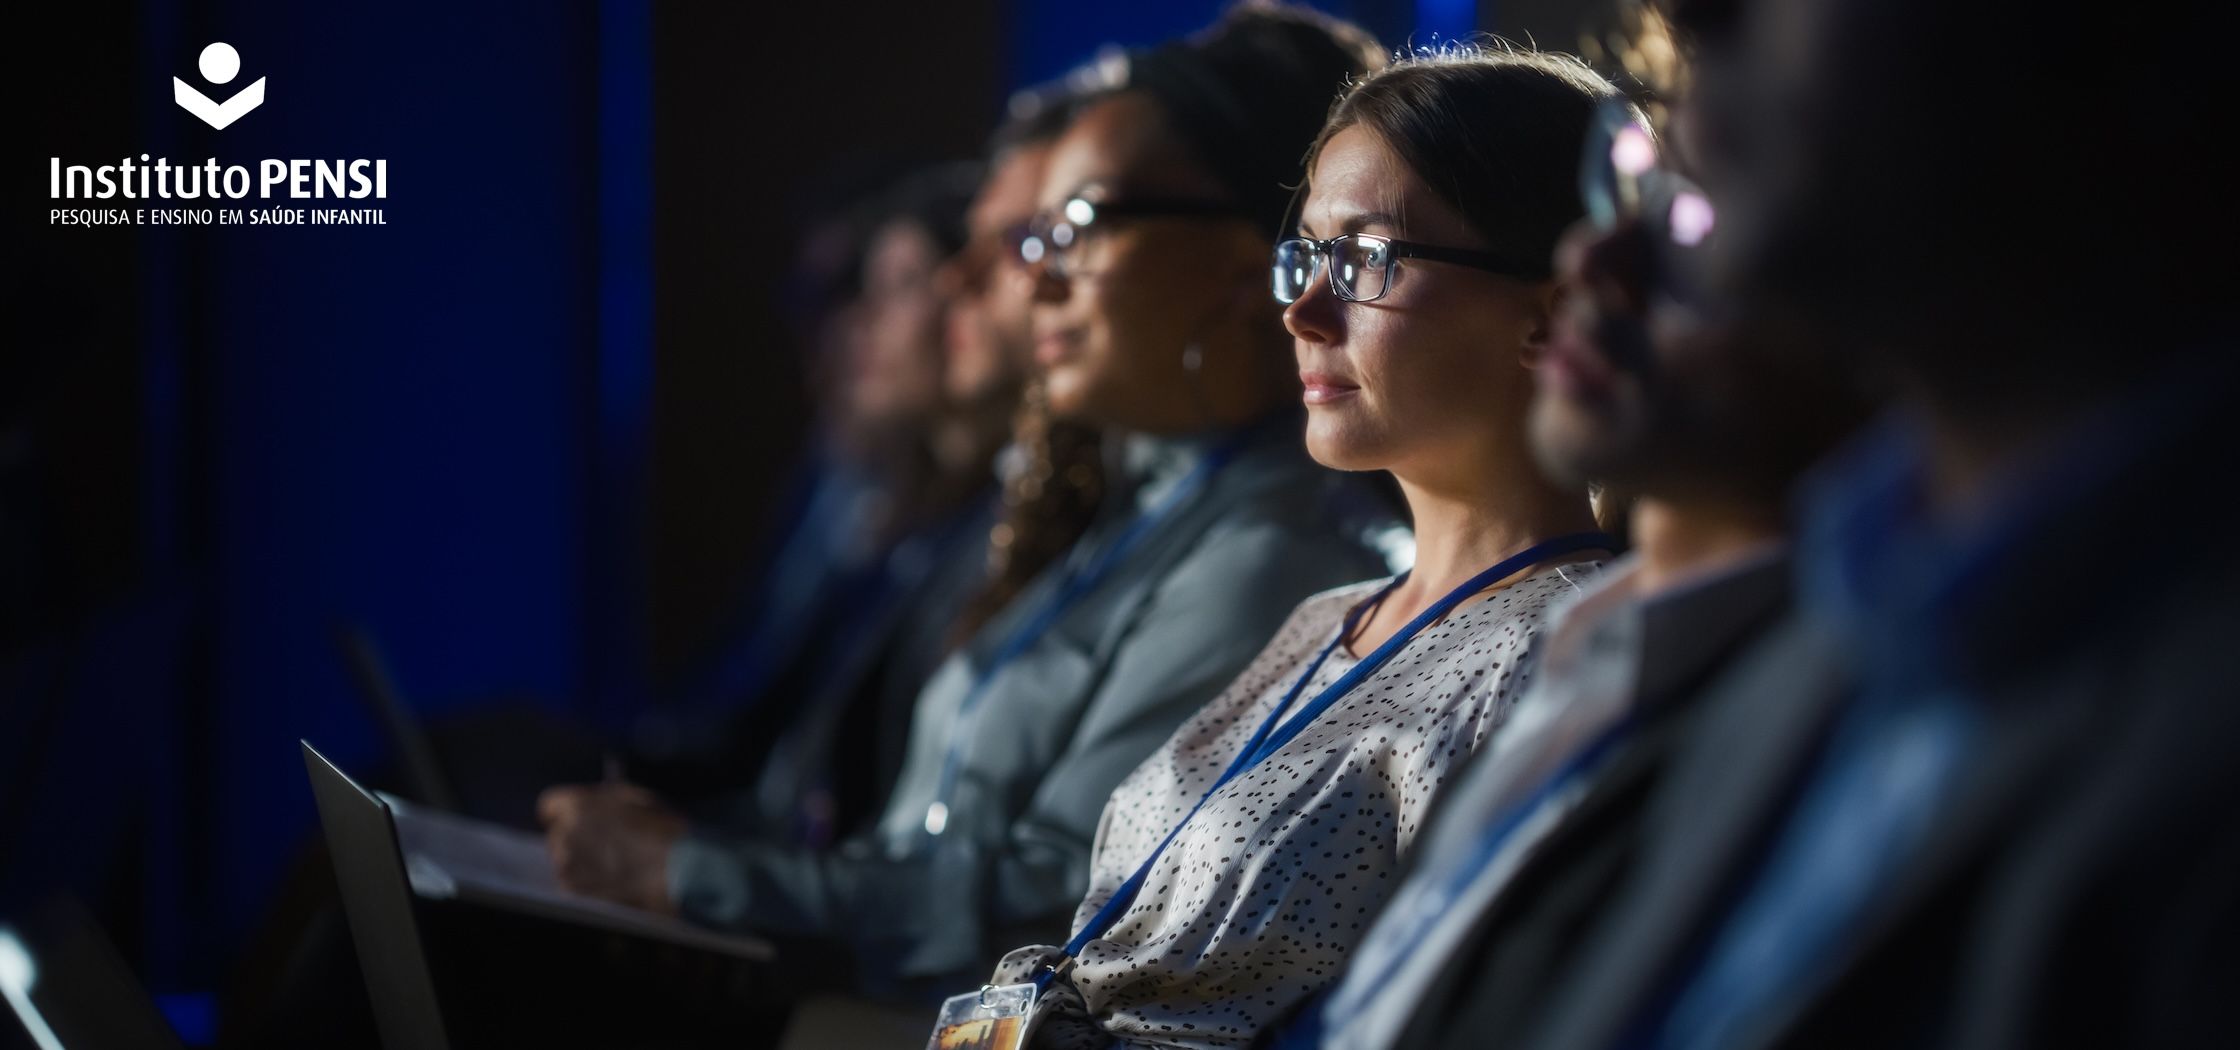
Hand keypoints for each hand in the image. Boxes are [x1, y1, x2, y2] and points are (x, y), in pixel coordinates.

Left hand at [536, 780, 686, 914]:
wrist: (675, 867)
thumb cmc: (661, 827)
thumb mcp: (634, 797)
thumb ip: (603, 799)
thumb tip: (592, 803)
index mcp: (577, 804)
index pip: (549, 804)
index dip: (560, 811)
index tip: (569, 817)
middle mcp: (565, 832)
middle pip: (556, 833)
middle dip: (573, 837)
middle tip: (600, 844)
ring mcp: (568, 864)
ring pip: (562, 860)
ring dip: (578, 861)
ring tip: (607, 865)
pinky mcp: (575, 891)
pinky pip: (570, 884)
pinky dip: (584, 883)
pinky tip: (607, 881)